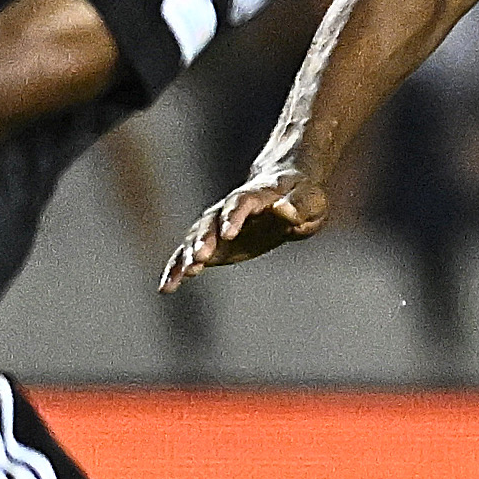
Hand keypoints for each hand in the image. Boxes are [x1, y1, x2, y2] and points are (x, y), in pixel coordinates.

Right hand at [163, 167, 329, 289]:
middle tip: (201, 256)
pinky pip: (190, 254)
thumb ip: (299, 206)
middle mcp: (230, 207)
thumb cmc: (303, 197)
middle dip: (205, 238)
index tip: (228, 233)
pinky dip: (177, 268)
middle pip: (213, 220)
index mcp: (258, 194)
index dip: (234, 216)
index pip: (242, 202)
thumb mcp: (311, 201)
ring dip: (189, 254)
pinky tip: (167, 287)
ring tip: (185, 273)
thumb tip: (284, 208)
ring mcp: (218, 224)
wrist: (286, 191)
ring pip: (197, 236)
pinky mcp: (213, 242)